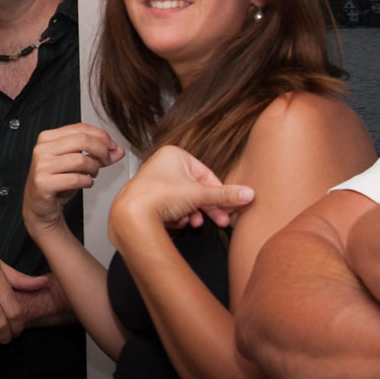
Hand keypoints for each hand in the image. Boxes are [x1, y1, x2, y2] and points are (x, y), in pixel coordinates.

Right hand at [24, 123, 123, 236]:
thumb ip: (97, 154)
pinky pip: (75, 179)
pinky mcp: (43, 183)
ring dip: (94, 168)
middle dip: (101, 150)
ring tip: (93, 173)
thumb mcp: (78, 164)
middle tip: (107, 160)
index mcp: (48, 138)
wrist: (40, 206)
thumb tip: (117, 150)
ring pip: (81, 159)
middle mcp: (43, 149)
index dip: (101, 136)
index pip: (80, 128)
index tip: (112, 146)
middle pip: (82, 140)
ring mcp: (41, 166)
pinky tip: (86, 183)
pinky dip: (87, 181)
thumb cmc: (57, 183)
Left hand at [109, 145, 253, 246]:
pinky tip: (176, 223)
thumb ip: (225, 195)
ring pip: (183, 200)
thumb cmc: (159, 196)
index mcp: (174, 155)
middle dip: (208, 207)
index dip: (219, 193)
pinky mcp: (147, 200)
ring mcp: (153, 182)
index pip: (206, 174)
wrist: (131, 216)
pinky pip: (170, 208)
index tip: (230, 207)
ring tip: (192, 223)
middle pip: (195, 189)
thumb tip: (248, 194)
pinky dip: (176, 217)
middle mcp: (162, 165)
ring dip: (191, 213)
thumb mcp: (200, 195)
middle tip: (222, 220)